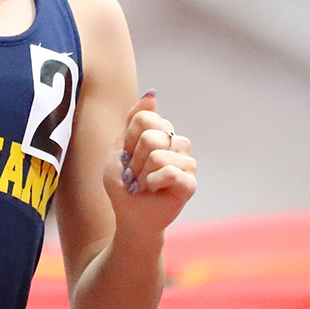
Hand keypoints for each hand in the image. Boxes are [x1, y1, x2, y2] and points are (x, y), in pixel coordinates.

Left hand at [106, 91, 195, 234]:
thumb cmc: (123, 184)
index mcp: (161, 131)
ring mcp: (186, 162)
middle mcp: (177, 143)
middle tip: (134, 175)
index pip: (145, 118)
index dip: (128, 140)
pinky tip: (153, 190)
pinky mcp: (190, 182)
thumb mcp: (119, 148)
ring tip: (143, 184)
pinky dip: (152, 183)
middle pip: (151, 137)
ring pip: (158, 156)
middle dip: (134, 160)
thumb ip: (133, 120)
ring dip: (141, 174)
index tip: (126, 156)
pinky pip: (170, 172)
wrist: (129, 215)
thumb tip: (152, 93)